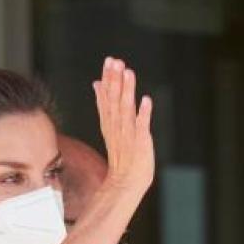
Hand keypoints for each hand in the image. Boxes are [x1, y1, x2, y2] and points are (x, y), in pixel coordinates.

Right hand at [93, 56, 153, 197]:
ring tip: (129, 73)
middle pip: (114, 100)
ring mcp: (128, 134)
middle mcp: (117, 126)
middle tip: (116, 61)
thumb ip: (104, 104)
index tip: (109, 61)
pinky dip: (144, 114)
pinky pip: (142, 127)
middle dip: (115, 80)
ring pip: (126, 109)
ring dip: (127, 91)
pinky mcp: (140, 143)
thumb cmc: (122, 155)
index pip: (107, 97)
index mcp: (109, 122)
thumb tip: (97, 83)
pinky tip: (147, 100)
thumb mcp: (109, 127)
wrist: (125, 182)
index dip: (108, 79)